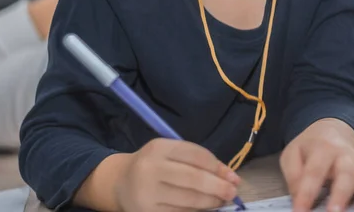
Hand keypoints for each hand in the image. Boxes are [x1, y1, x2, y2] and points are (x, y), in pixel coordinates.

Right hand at [114, 138, 240, 211]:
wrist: (120, 183)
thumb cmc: (154, 165)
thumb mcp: (171, 154)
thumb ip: (199, 160)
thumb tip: (230, 177)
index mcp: (159, 148)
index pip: (195, 155)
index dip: (218, 167)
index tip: (233, 177)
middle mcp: (151, 168)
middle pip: (193, 178)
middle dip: (217, 187)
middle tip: (232, 193)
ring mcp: (147, 192)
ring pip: (188, 199)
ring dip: (210, 202)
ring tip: (221, 201)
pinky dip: (196, 211)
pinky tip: (204, 208)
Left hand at [280, 119, 353, 211]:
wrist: (330, 131)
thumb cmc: (310, 148)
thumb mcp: (293, 154)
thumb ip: (294, 174)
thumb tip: (299, 196)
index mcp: (322, 149)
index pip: (314, 172)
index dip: (307, 193)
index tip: (300, 211)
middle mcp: (345, 156)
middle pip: (345, 173)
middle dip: (341, 194)